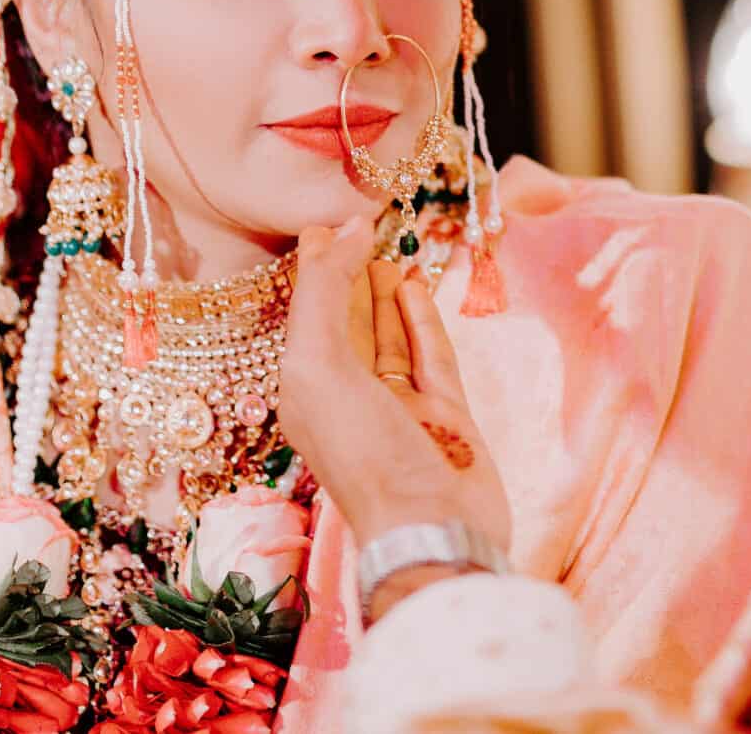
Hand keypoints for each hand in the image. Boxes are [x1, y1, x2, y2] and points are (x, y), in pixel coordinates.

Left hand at [277, 217, 509, 565]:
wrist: (433, 529)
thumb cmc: (365, 455)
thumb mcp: (320, 366)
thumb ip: (326, 294)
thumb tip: (344, 229)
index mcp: (306, 391)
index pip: (306, 316)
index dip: (313, 269)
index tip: (323, 221)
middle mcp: (348, 398)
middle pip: (347, 323)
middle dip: (350, 274)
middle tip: (361, 220)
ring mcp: (400, 407)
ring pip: (389, 335)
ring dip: (385, 290)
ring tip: (387, 244)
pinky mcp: (445, 413)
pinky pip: (429, 355)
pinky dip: (420, 318)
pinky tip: (415, 284)